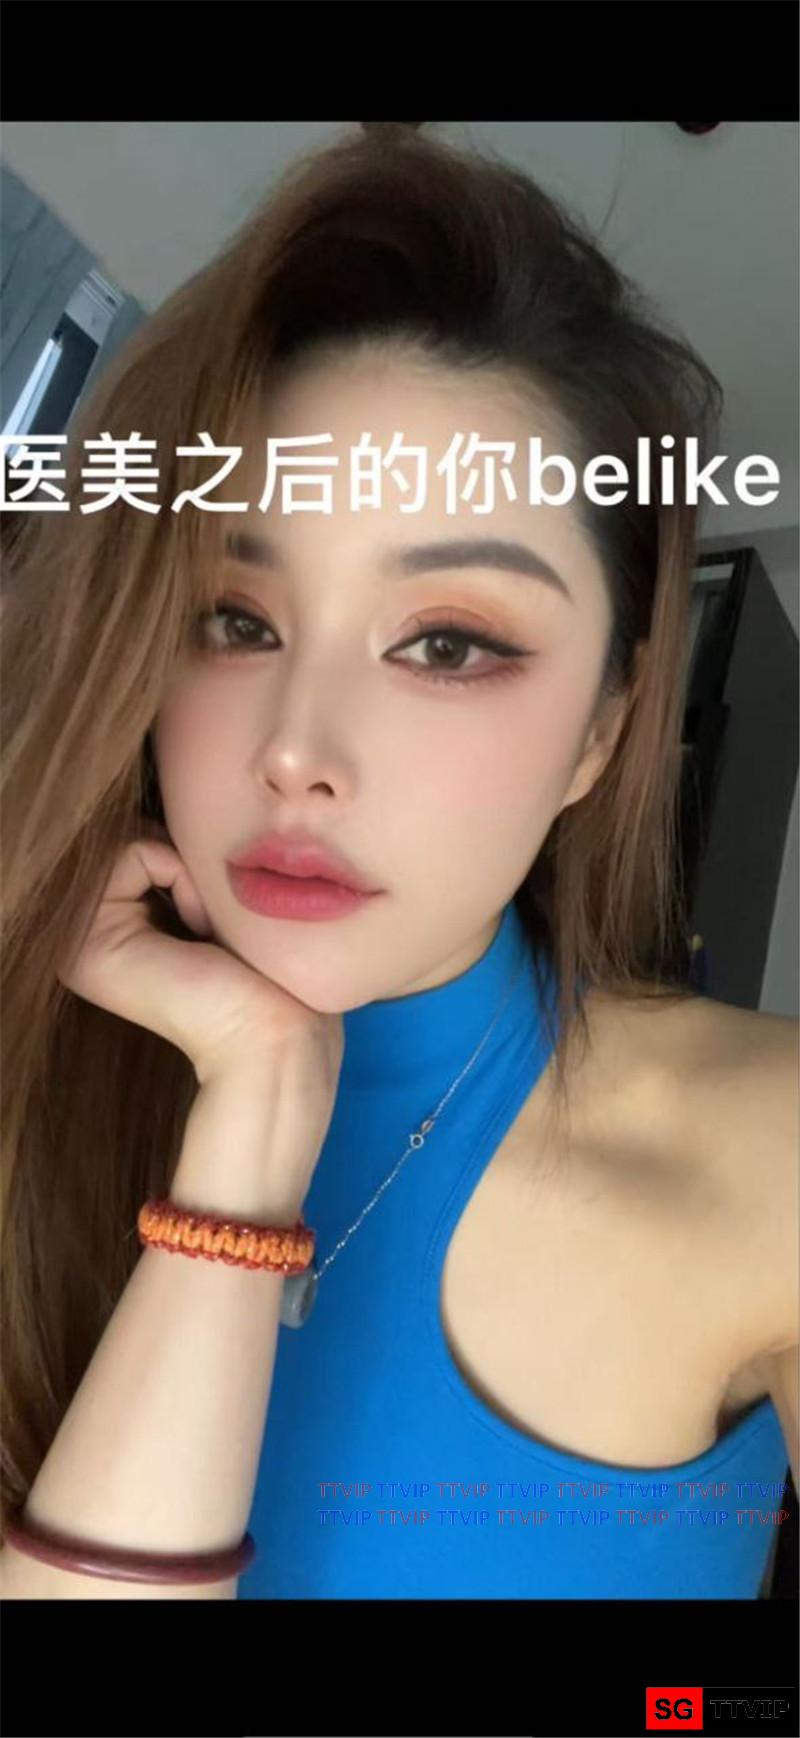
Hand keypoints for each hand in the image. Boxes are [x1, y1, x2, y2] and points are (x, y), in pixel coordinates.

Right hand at [55, 821, 344, 1097]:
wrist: (273, 1029)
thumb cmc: (263, 971)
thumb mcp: (214, 900)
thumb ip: (181, 864)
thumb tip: (177, 814)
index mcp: (110, 933)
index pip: (137, 847)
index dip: (186, 858)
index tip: (216, 908)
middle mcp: (84, 939)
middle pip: (130, 840)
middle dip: (184, 861)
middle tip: (213, 916)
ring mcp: (76, 943)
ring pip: (132, 841)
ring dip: (187, 870)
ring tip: (206, 923)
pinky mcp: (86, 943)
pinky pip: (135, 853)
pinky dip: (180, 874)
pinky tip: (199, 925)